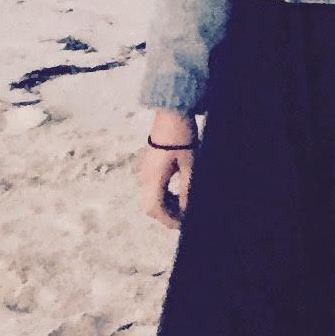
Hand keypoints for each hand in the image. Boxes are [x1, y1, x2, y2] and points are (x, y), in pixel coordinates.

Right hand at [139, 112, 197, 229]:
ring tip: (185, 204)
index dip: (168, 220)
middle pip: (151, 205)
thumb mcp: (190, 165)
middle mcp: (144, 176)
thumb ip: (187, 190)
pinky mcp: (148, 163)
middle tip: (186, 216)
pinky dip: (164, 194)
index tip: (183, 224)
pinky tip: (178, 191)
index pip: (154, 209)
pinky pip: (153, 186)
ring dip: (166, 204)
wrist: (172, 111)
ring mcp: (145, 169)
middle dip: (167, 214)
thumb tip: (187, 210)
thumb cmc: (182, 136)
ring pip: (152, 196)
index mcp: (152, 178)